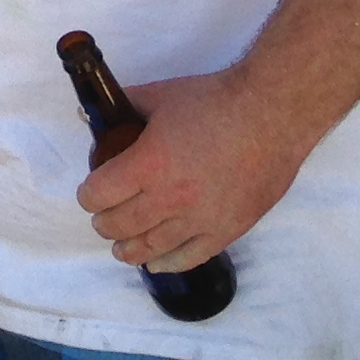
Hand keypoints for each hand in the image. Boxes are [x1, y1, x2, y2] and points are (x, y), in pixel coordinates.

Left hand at [76, 69, 309, 273]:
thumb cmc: (214, 102)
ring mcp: (200, 219)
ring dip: (129, 249)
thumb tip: (99, 110)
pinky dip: (167, 263)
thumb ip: (126, 105)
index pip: (99, 195)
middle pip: (120, 225)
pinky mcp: (228, 230)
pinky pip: (190, 258)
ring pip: (151, 248)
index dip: (88, 195)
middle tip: (103, 216)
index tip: (90, 192)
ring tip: (122, 246)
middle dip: (104, 222)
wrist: (271, 115)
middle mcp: (170, 198)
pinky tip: (157, 262)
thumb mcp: (160, 96)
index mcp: (148, 165)